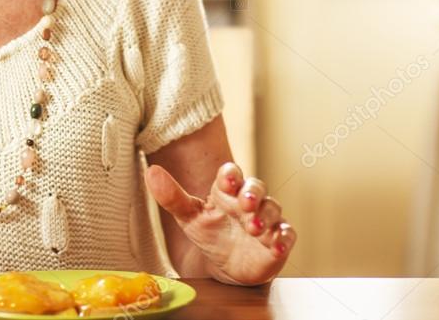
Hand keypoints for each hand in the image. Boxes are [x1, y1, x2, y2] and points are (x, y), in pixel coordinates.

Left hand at [145, 162, 296, 285]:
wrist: (226, 266)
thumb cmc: (210, 233)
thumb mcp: (189, 217)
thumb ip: (171, 196)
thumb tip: (151, 171)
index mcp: (227, 191)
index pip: (231, 174)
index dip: (230, 175)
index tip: (226, 180)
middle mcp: (249, 201)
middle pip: (256, 187)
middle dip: (253, 193)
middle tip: (245, 202)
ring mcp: (266, 220)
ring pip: (273, 208)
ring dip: (266, 216)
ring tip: (255, 227)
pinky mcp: (278, 240)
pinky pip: (287, 234)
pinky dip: (284, 238)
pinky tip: (277, 244)